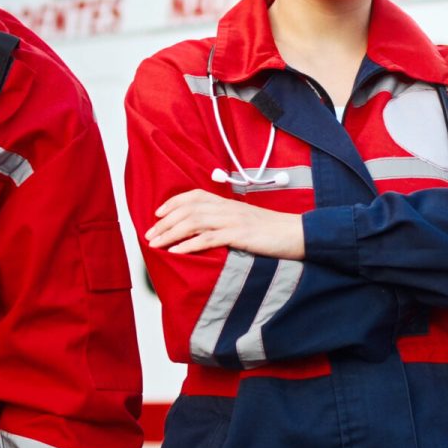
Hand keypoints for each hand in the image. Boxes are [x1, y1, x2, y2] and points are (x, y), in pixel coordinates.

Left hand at [145, 189, 304, 258]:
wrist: (298, 233)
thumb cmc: (273, 231)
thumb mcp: (247, 220)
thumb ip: (227, 221)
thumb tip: (208, 230)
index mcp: (228, 203)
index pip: (194, 196)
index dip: (173, 203)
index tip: (157, 214)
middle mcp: (227, 208)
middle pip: (188, 209)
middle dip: (165, 222)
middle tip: (148, 235)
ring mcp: (233, 221)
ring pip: (194, 222)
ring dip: (170, 233)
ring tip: (155, 244)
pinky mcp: (239, 236)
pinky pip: (208, 239)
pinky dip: (189, 245)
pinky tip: (176, 252)